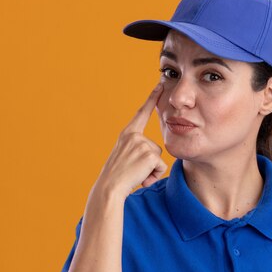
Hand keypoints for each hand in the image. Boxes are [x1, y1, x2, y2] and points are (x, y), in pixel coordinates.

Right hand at [94, 83, 167, 198]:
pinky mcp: (150, 155)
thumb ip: (138, 149)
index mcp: (127, 134)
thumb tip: (155, 158)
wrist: (109, 187)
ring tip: (135, 174)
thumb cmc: (118, 176)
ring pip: (159, 159)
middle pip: (155, 149)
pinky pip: (162, 167)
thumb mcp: (125, 156)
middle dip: (149, 163)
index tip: (160, 84)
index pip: (142, 113)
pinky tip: (141, 178)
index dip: (152, 98)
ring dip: (151, 170)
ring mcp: (142, 144)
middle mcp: (134, 136)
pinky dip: (154, 175)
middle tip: (132, 170)